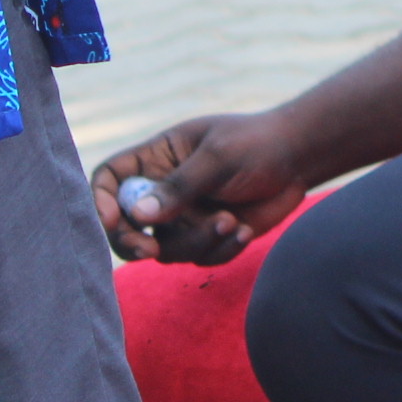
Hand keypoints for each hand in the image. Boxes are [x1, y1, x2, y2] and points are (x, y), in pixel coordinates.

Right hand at [92, 110, 313, 265]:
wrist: (301, 159)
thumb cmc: (259, 144)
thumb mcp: (220, 156)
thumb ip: (180, 185)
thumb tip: (138, 214)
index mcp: (157, 158)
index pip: (110, 179)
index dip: (101, 201)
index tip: (115, 220)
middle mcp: (162, 191)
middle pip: (124, 226)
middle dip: (132, 243)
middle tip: (150, 252)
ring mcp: (182, 217)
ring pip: (164, 250)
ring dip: (194, 243)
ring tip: (229, 221)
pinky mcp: (205, 237)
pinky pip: (198, 258)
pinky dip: (219, 250)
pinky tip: (243, 231)